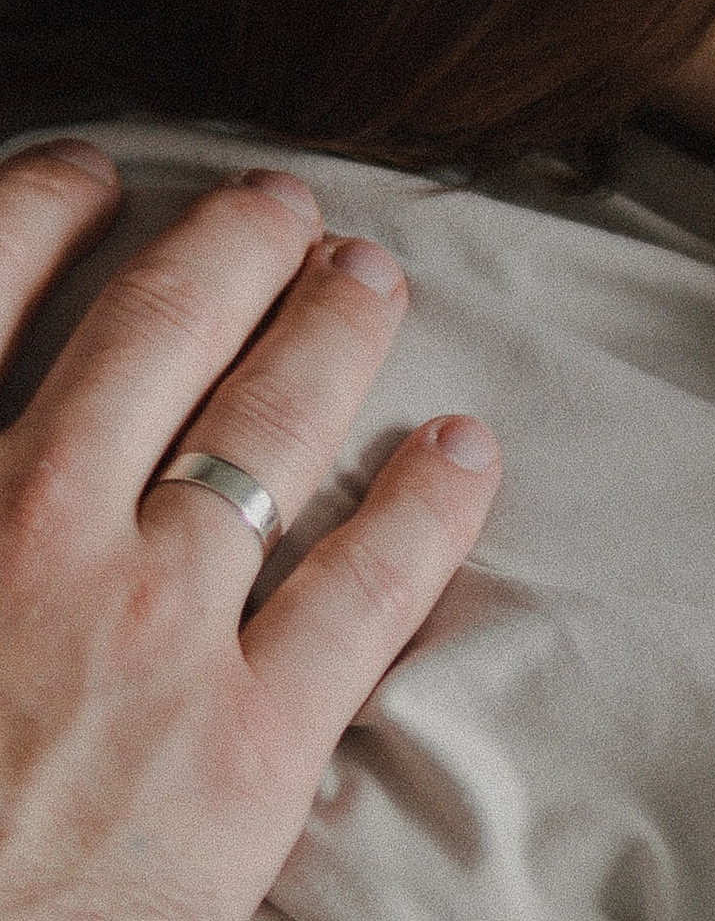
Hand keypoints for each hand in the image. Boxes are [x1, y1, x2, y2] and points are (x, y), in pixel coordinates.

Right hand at [0, 143, 499, 920]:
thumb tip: (1, 500)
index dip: (42, 213)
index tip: (91, 178)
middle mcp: (34, 530)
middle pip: (153, 340)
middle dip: (229, 250)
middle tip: (284, 205)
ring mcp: (151, 631)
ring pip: (270, 431)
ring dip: (333, 335)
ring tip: (373, 280)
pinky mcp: (247, 743)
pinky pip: (365, 589)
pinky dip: (426, 504)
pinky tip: (464, 450)